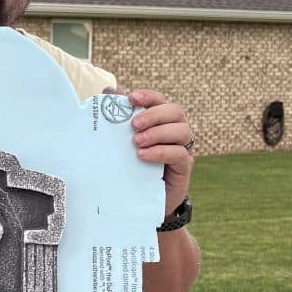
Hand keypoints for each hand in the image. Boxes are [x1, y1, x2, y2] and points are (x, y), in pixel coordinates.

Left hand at [128, 89, 193, 216]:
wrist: (140, 200)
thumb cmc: (131, 166)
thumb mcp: (121, 143)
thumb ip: (118, 119)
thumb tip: (107, 91)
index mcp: (160, 121)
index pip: (160, 101)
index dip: (148, 96)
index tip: (131, 98)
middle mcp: (174, 131)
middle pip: (175, 111)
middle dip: (154, 114)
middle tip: (133, 125)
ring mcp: (181, 148)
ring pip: (182, 130)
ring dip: (158, 133)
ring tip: (137, 142)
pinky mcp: (183, 167)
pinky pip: (179, 154)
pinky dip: (161, 152)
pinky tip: (143, 156)